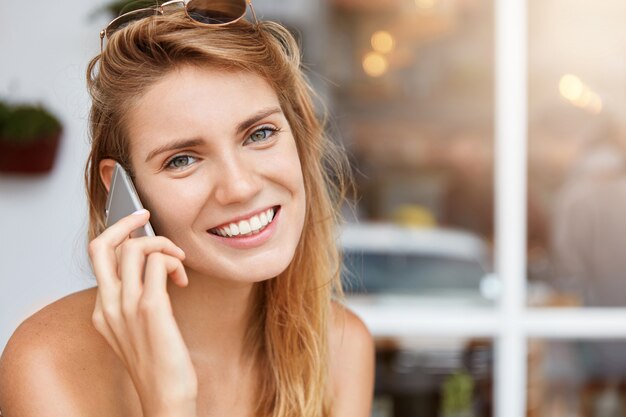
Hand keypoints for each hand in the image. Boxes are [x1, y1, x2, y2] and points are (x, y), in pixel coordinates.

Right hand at [88, 209, 197, 416]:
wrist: (165, 397)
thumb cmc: (159, 363)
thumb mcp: (137, 329)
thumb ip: (135, 299)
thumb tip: (153, 268)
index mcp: (102, 309)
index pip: (99, 256)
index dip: (119, 234)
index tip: (138, 224)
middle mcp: (108, 305)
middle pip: (101, 245)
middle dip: (126, 222)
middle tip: (148, 217)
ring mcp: (126, 307)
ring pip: (133, 248)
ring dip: (161, 244)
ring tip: (177, 261)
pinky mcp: (150, 309)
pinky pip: (157, 264)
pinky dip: (172, 261)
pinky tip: (182, 278)